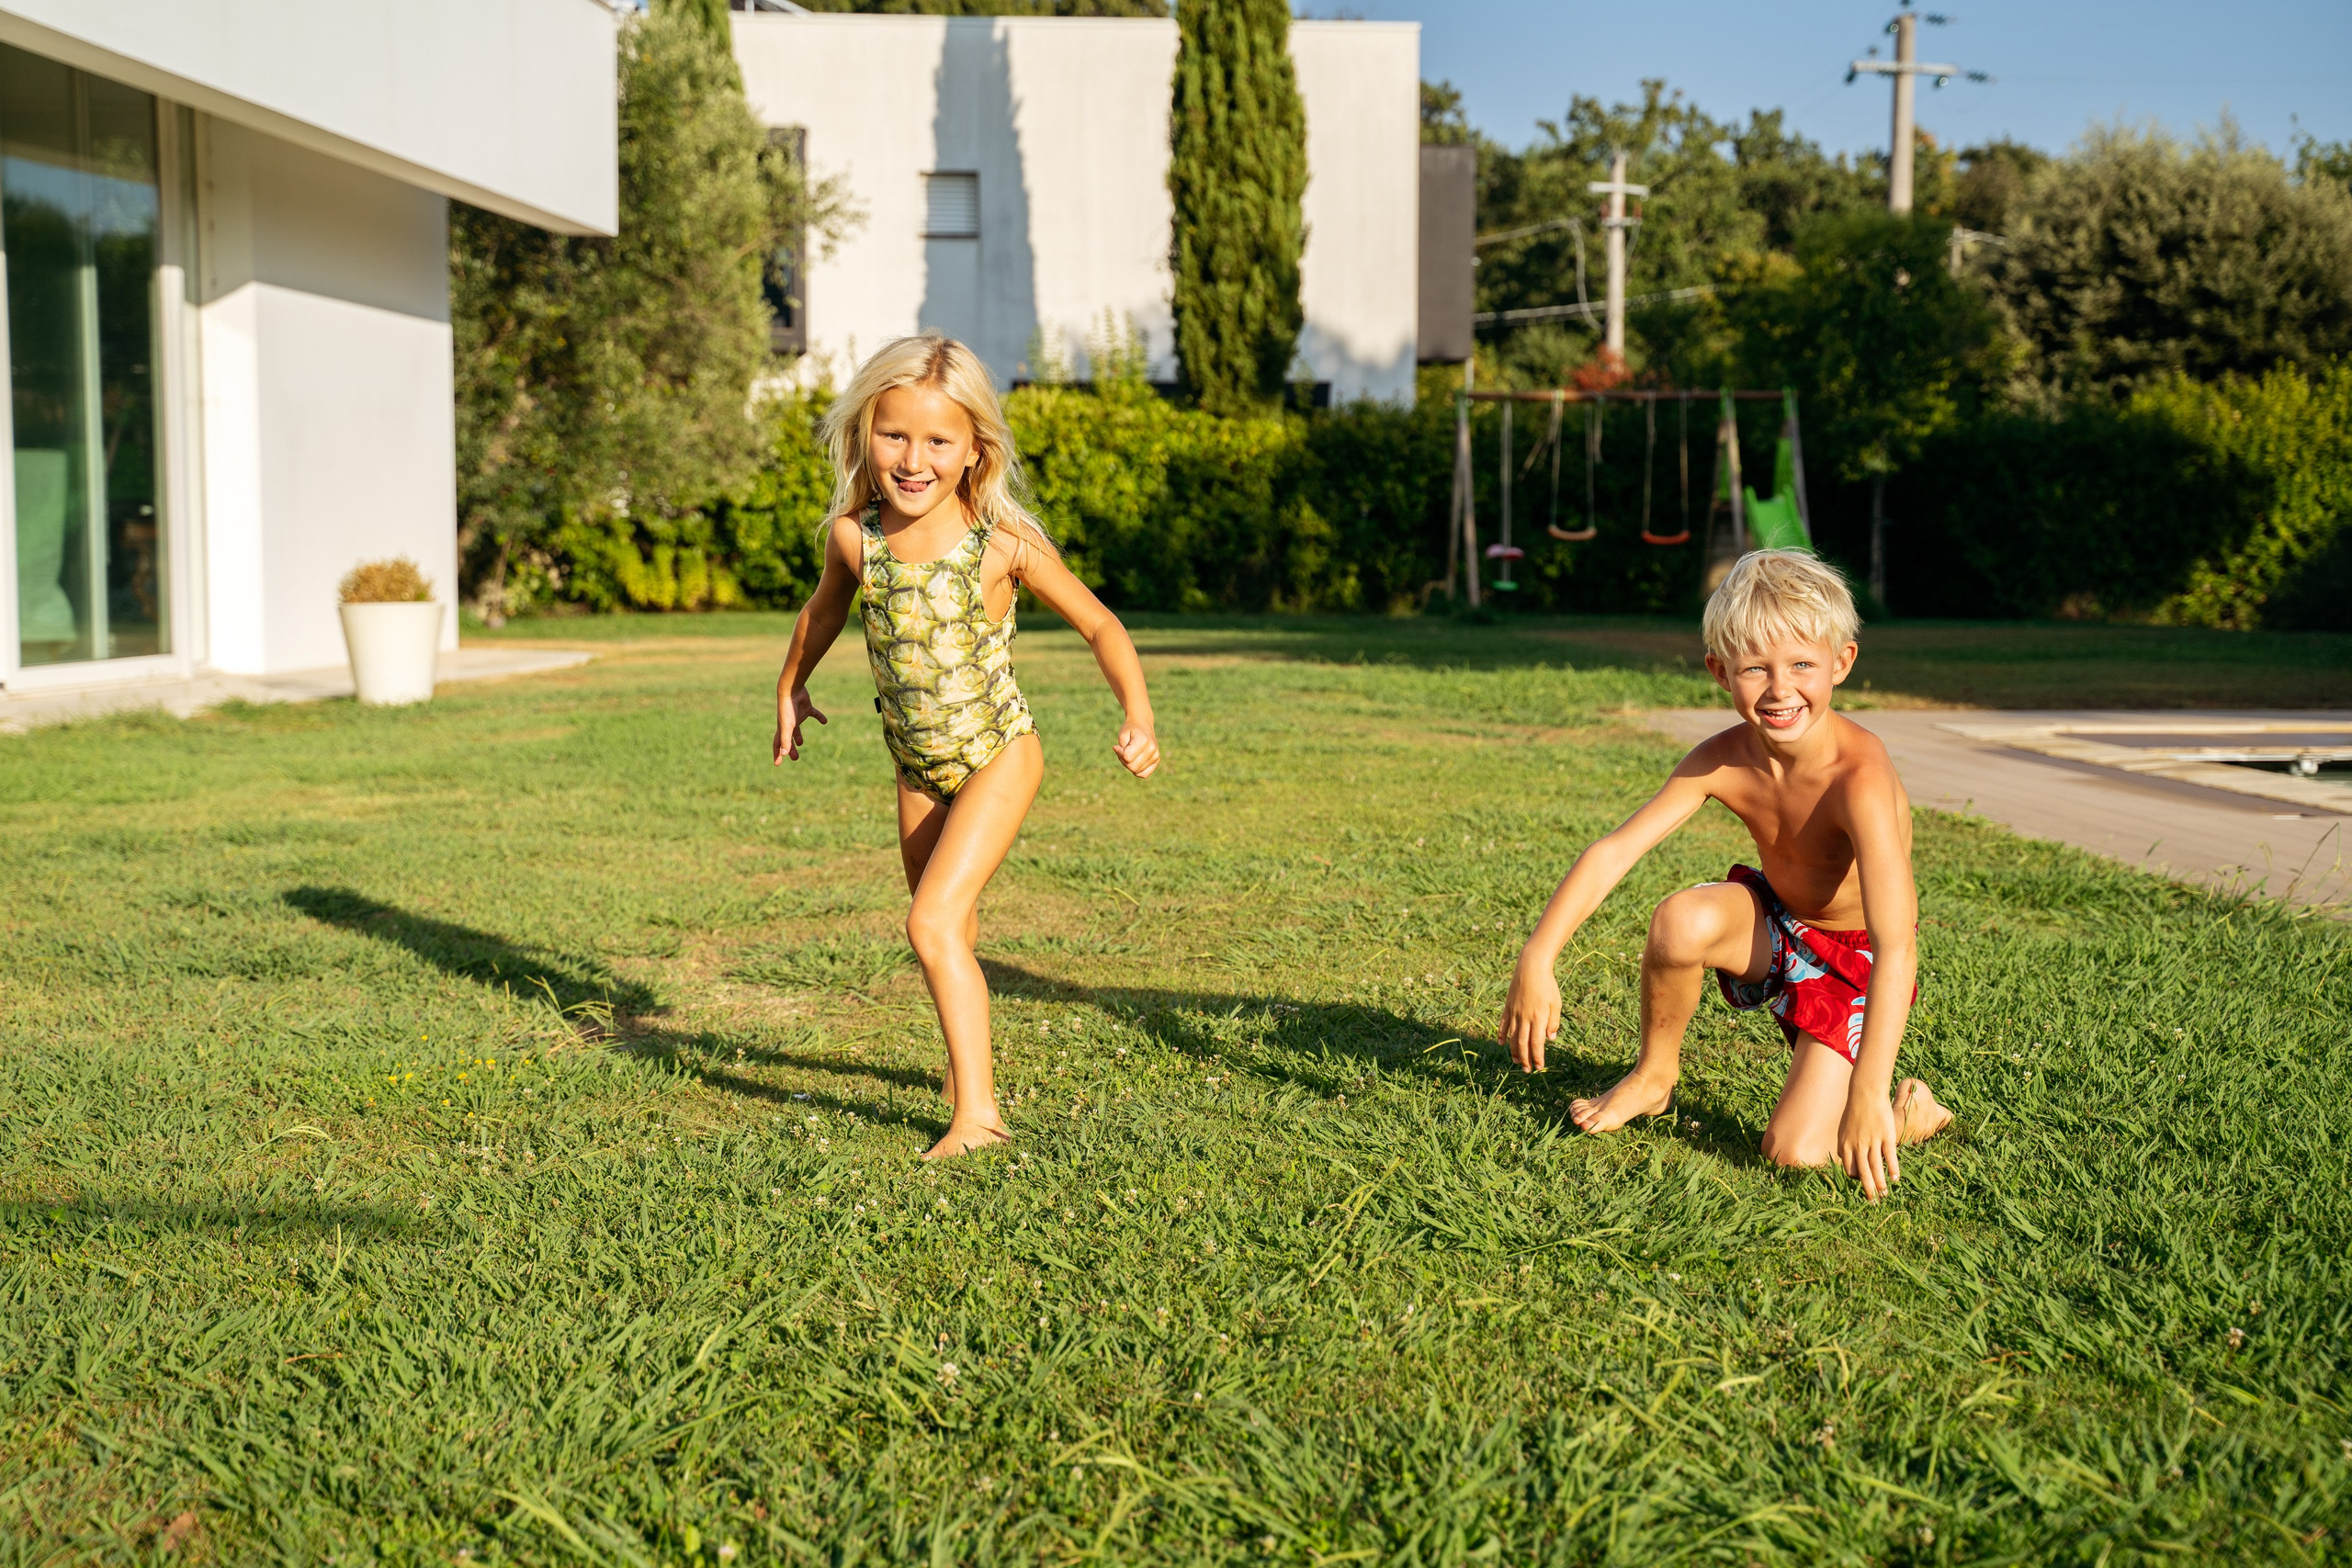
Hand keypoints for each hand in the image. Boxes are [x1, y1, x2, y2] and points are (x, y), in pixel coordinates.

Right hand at [773, 686, 827, 763]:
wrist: (792, 690)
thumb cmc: (788, 709)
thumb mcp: (787, 727)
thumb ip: (785, 740)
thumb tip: (784, 754)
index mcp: (783, 728)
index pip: (778, 744)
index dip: (777, 754)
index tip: (778, 764)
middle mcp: (789, 723)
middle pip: (788, 739)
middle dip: (790, 749)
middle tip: (795, 758)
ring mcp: (797, 716)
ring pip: (797, 729)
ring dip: (798, 737)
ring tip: (801, 743)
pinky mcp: (806, 708)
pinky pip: (814, 714)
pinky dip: (819, 717)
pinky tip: (825, 721)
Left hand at [1114, 717, 1159, 778]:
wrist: (1143, 724)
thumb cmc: (1130, 729)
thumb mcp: (1122, 734)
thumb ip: (1121, 748)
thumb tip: (1126, 760)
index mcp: (1143, 741)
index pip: (1127, 757)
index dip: (1119, 753)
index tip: (1117, 747)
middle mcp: (1152, 749)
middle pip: (1132, 767)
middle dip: (1123, 761)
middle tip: (1122, 752)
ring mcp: (1156, 756)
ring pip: (1137, 772)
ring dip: (1129, 765)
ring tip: (1129, 754)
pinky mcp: (1157, 760)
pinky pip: (1144, 774)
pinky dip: (1137, 771)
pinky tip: (1134, 762)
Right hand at [1499, 956, 1560, 1072]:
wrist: (1531, 966)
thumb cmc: (1547, 984)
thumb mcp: (1556, 1003)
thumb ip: (1553, 1022)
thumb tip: (1550, 1039)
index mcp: (1539, 1018)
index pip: (1537, 1043)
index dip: (1537, 1057)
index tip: (1539, 1067)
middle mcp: (1524, 1017)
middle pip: (1523, 1043)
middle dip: (1525, 1059)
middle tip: (1527, 1070)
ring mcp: (1514, 1012)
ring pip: (1512, 1036)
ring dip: (1514, 1051)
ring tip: (1516, 1061)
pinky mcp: (1508, 1006)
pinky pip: (1503, 1024)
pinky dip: (1502, 1035)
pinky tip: (1501, 1044)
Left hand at [1838, 1093, 1901, 1200]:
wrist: (1865, 1093)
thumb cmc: (1855, 1111)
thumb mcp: (1845, 1128)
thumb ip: (1848, 1144)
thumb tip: (1849, 1159)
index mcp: (1845, 1144)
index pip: (1850, 1168)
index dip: (1857, 1178)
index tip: (1864, 1185)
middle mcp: (1857, 1145)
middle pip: (1862, 1172)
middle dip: (1868, 1189)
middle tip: (1873, 1202)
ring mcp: (1872, 1141)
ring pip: (1876, 1167)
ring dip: (1881, 1183)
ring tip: (1885, 1194)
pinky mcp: (1885, 1136)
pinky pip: (1889, 1156)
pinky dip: (1892, 1169)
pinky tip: (1895, 1179)